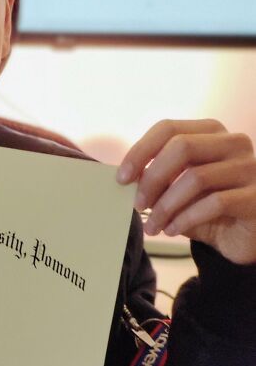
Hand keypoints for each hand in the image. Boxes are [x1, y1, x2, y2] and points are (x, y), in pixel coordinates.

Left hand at [116, 119, 255, 265]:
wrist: (243, 238)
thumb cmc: (206, 208)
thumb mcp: (177, 188)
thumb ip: (156, 176)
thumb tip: (125, 177)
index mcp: (210, 132)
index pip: (168, 128)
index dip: (140, 151)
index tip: (122, 178)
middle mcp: (233, 143)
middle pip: (181, 147)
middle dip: (152, 178)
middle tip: (137, 205)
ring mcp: (249, 168)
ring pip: (196, 177)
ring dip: (166, 206)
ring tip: (153, 226)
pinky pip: (214, 203)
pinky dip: (186, 218)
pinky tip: (172, 230)